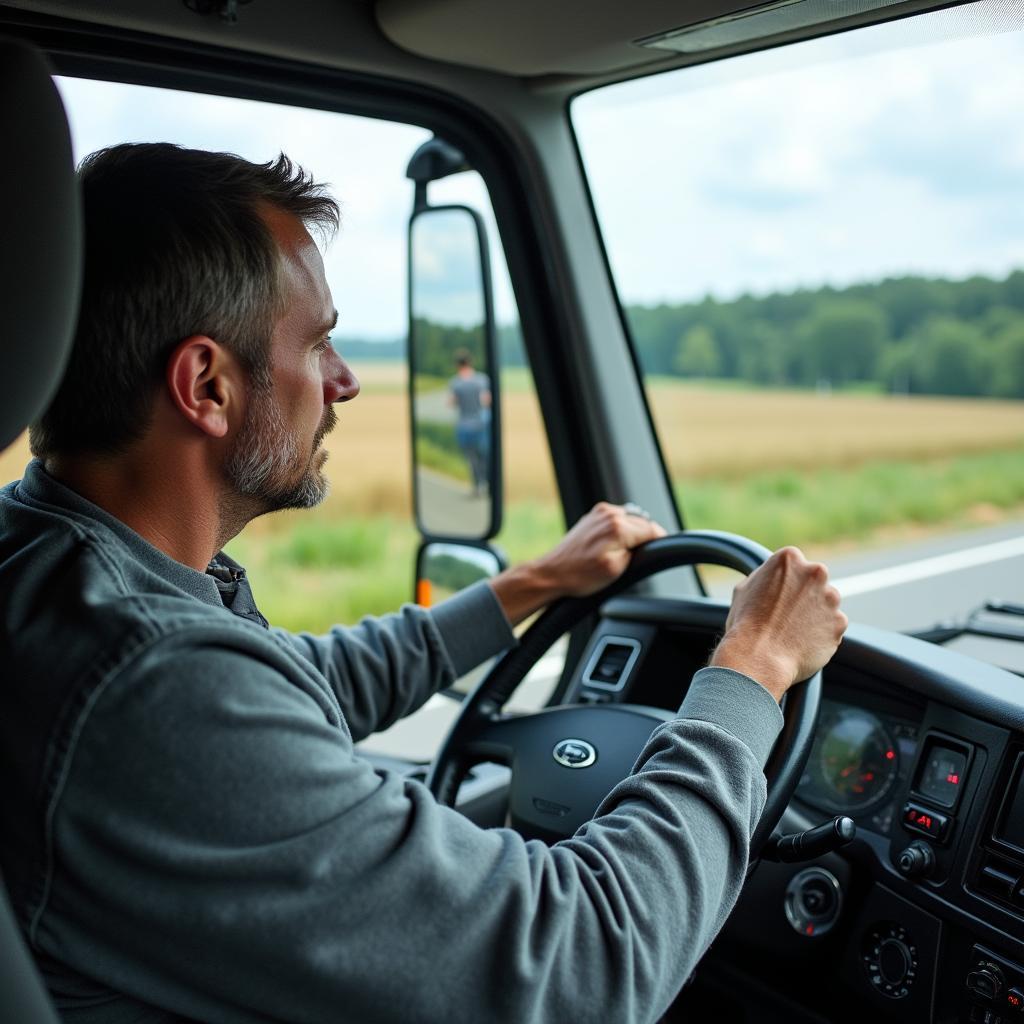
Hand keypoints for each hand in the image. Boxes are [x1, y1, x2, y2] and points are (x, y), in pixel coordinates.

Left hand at [490, 502, 665, 624]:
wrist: (553, 573)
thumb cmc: (580, 575)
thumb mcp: (617, 569)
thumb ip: (637, 552)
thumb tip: (647, 542)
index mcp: (617, 527)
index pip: (652, 529)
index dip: (659, 543)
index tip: (658, 554)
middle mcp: (609, 513)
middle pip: (642, 523)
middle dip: (643, 540)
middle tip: (633, 559)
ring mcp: (599, 512)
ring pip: (631, 521)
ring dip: (632, 535)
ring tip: (620, 554)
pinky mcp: (593, 516)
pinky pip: (617, 521)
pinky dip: (619, 532)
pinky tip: (609, 547)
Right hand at [710, 546, 846, 701]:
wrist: (758, 657)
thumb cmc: (745, 624)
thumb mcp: (744, 589)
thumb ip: (765, 577)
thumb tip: (773, 578)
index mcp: (789, 559)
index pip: (794, 565)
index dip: (785, 583)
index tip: (778, 597)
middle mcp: (815, 572)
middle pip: (815, 581)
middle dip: (805, 595)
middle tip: (786, 615)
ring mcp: (831, 598)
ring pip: (826, 603)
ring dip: (815, 614)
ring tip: (792, 631)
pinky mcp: (839, 622)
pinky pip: (832, 626)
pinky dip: (822, 634)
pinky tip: (802, 642)